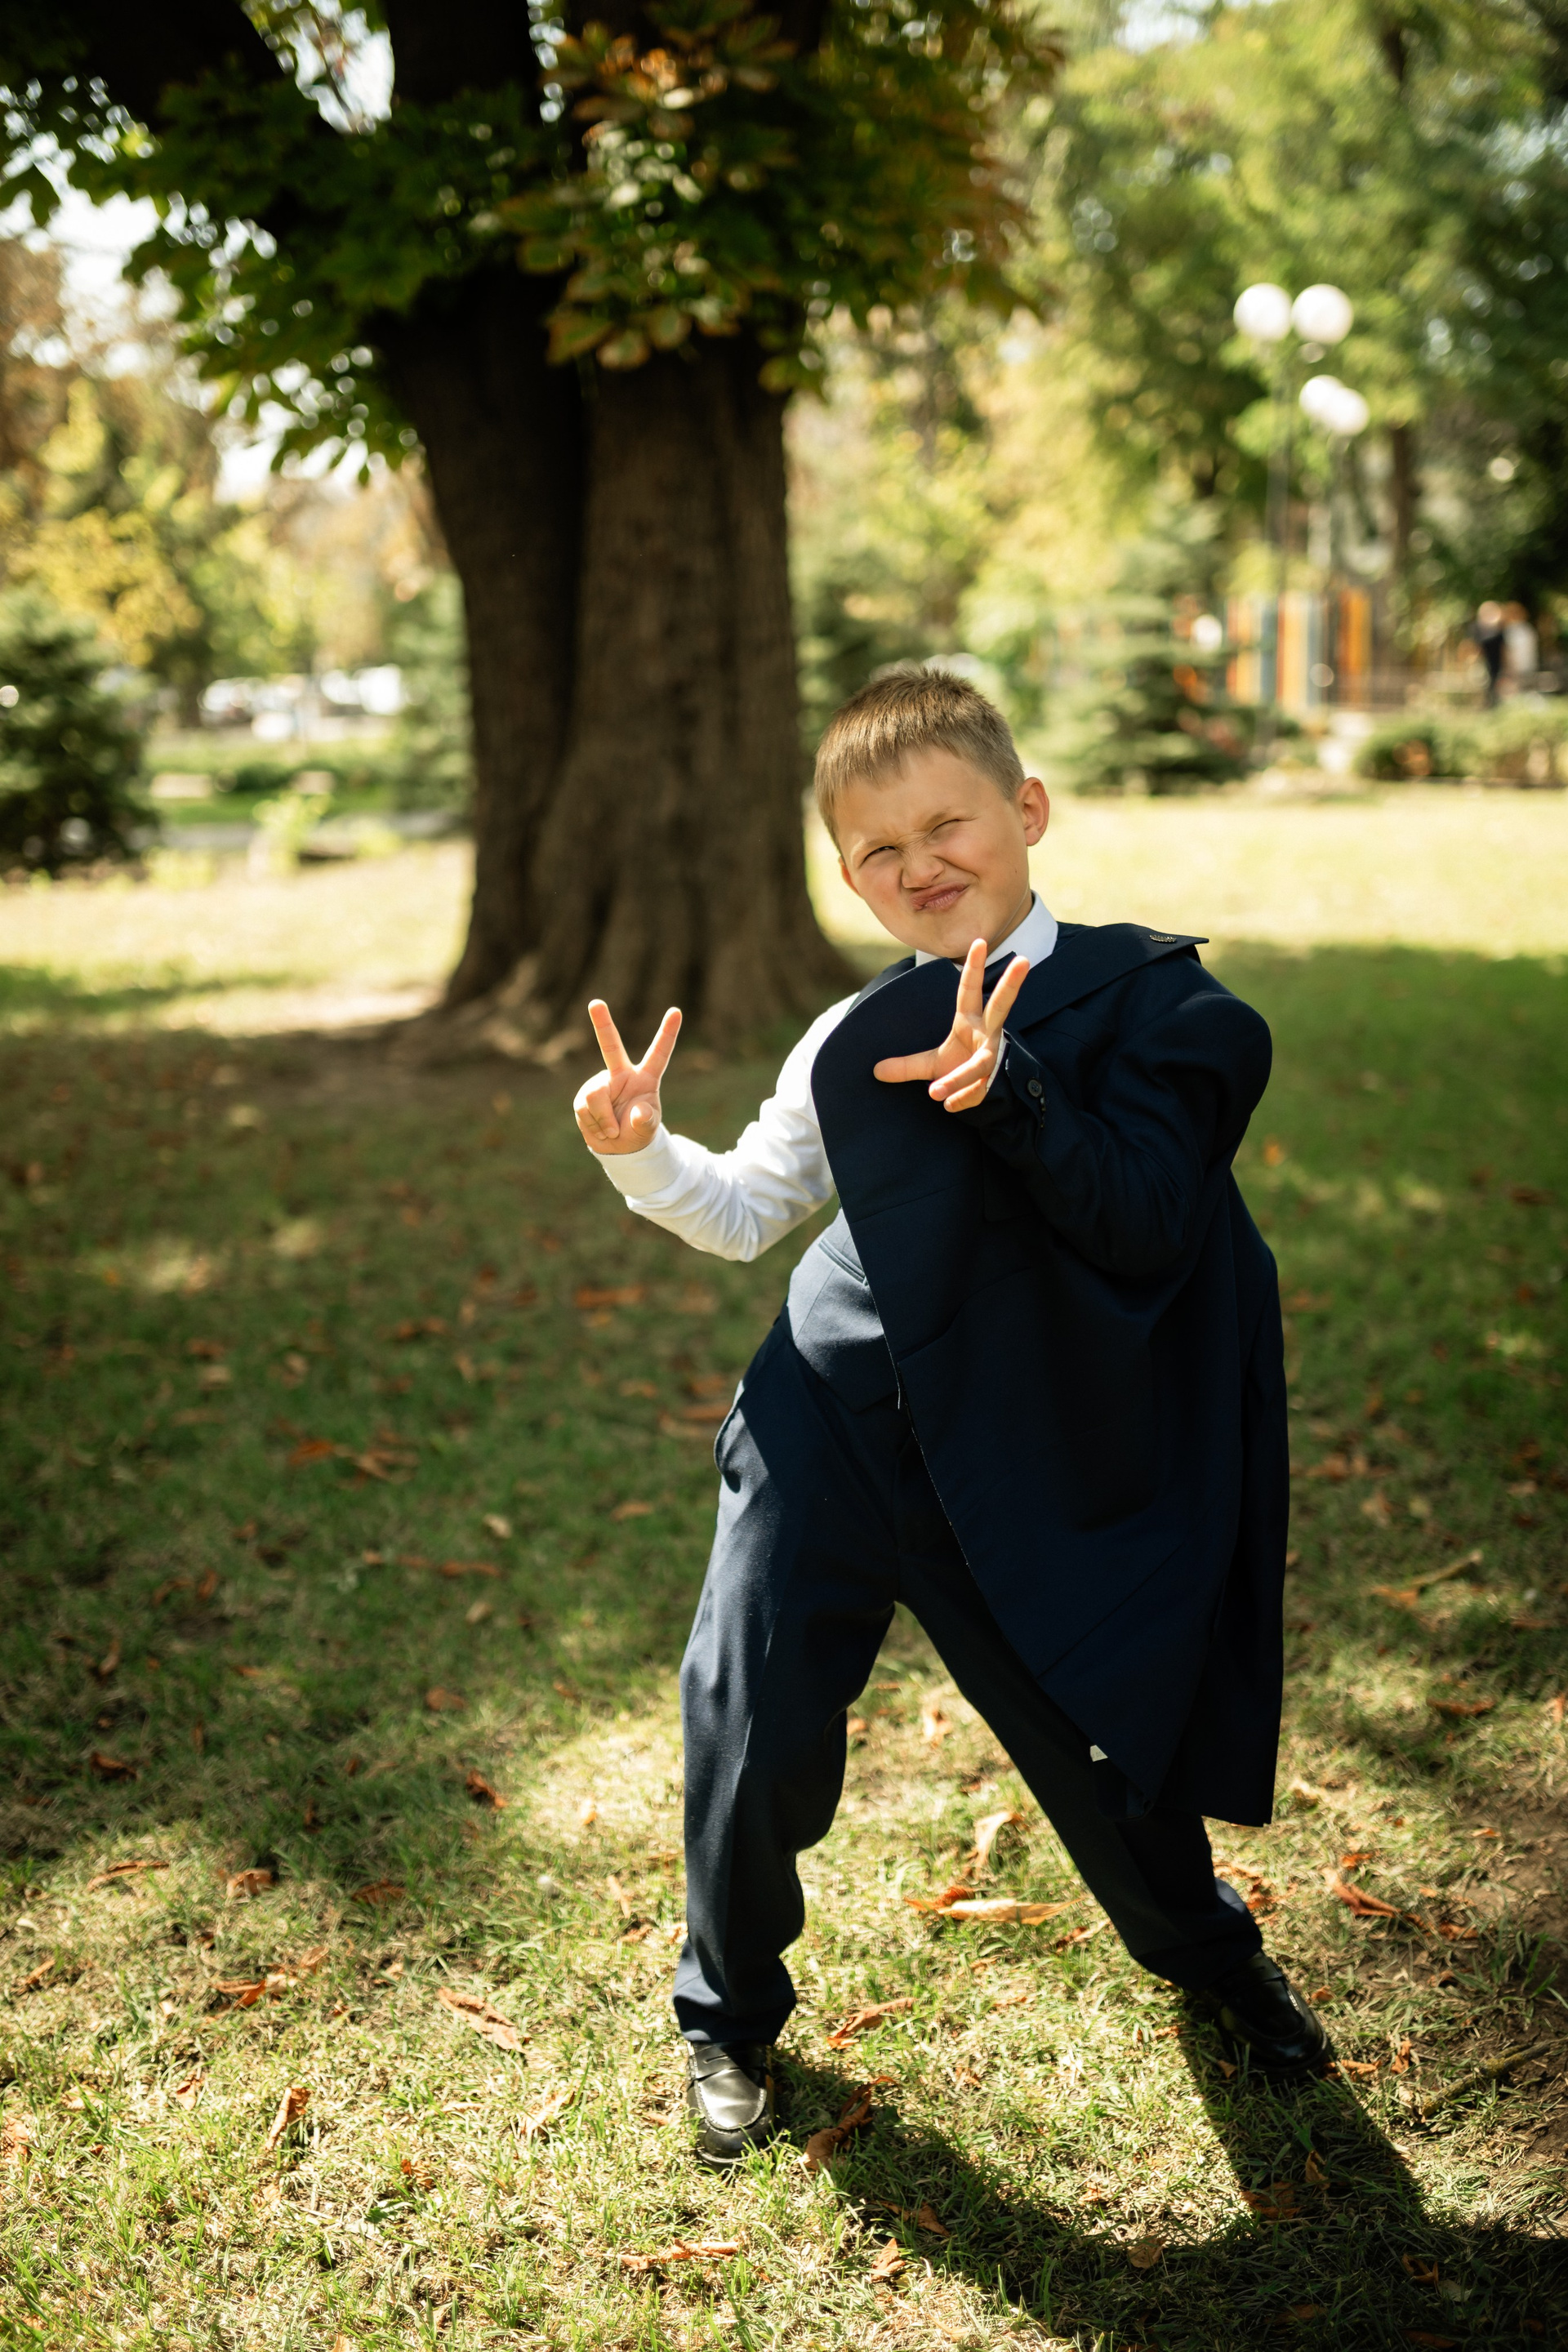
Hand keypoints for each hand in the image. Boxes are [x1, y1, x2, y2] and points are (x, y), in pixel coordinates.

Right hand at [573, 999, 681, 1154]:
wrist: (617, 1147)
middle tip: (595, 1003)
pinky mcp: (583, 1096)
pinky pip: (584, 1109)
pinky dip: (593, 1125)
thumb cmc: (637, 1131)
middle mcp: (620, 1074)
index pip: (659, 1053)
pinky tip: (601, 1130)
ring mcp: (600, 1083)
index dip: (667, 1033)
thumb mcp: (647, 1129)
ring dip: (603, 1120)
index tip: (676, 1011)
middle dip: (601, 1023)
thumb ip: (645, 1121)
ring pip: (595, 1097)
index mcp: (645, 1077)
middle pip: (610, 1046)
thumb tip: (636, 1113)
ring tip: (612, 1132)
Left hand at [872, 938, 1028, 1112]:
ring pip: (980, 1065)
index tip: (979, 941)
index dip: (974, 967)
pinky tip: (949, 1106)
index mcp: (971, 1020)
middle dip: (1012, 984)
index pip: (970, 990)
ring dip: (957, 1079)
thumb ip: (906, 1066)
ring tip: (935, 1093)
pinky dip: (960, 1098)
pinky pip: (975, 1090)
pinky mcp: (995, 1078)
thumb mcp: (931, 1065)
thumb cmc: (960, 1066)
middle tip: (1023, 960)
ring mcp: (994, 1055)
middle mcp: (988, 1033)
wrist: (983, 1092)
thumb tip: (875, 1070)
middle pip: (1002, 1005)